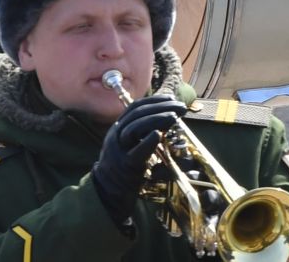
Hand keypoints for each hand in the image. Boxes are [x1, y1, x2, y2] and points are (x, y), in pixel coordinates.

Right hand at [90, 95, 187, 223]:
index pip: (136, 107)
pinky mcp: (126, 165)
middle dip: (161, 107)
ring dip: (156, 120)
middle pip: (137, 114)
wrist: (108, 189)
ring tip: (174, 117)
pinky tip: (158, 134)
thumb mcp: (130, 143)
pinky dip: (147, 141)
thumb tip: (167, 117)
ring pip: (134, 129)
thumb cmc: (124, 165)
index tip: (172, 99)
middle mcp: (117, 134)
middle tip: (180, 108)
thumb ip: (143, 131)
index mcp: (119, 127)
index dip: (155, 100)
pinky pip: (136, 152)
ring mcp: (120, 150)